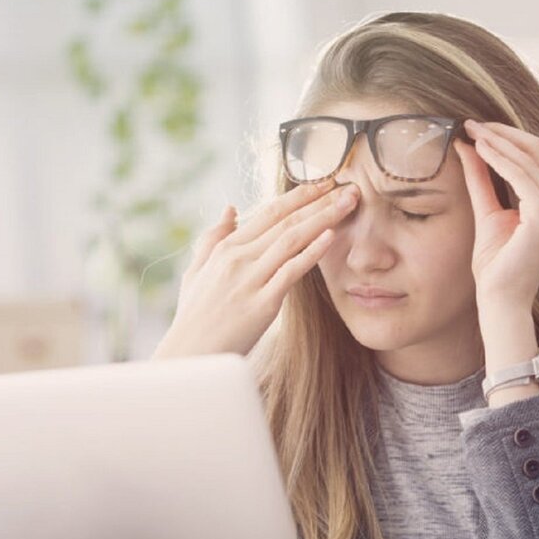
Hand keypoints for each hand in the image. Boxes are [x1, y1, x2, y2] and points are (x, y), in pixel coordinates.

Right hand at [152, 179, 360, 357]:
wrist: (189, 355)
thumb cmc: (194, 317)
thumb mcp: (197, 272)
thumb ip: (213, 238)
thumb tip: (230, 208)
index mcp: (226, 248)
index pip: (269, 212)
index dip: (299, 195)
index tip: (323, 183)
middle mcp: (238, 258)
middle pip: (285, 220)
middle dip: (319, 200)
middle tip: (349, 185)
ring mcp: (250, 279)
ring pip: (292, 239)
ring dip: (324, 217)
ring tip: (349, 202)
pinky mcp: (262, 304)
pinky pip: (291, 271)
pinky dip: (312, 252)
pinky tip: (331, 236)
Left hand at [453, 120, 538, 312]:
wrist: (500, 300)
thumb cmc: (495, 266)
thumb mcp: (487, 212)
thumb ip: (481, 180)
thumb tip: (468, 147)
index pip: (537, 156)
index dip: (508, 137)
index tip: (478, 128)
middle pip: (538, 150)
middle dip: (504, 132)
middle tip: (472, 123)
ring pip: (531, 158)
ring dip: (500, 141)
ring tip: (473, 132)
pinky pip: (523, 176)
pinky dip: (501, 159)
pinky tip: (480, 150)